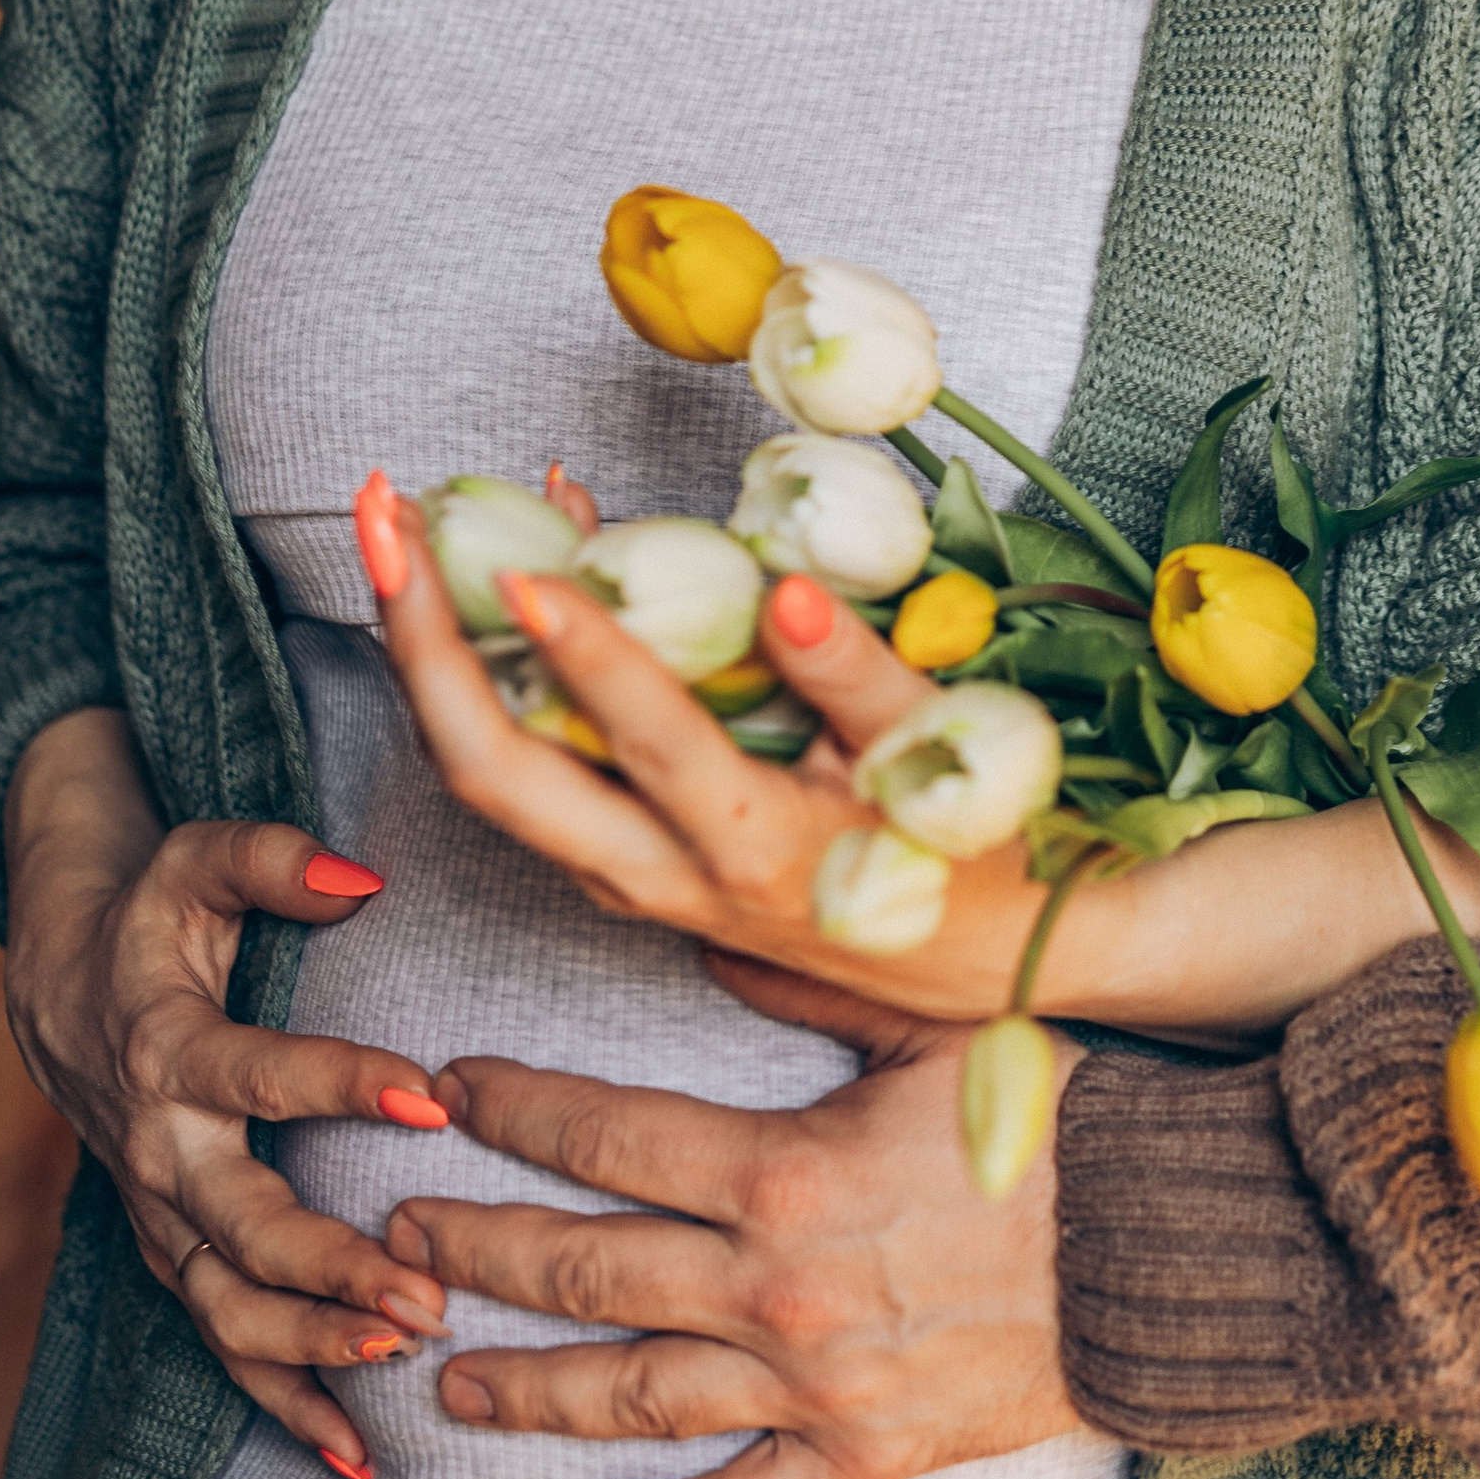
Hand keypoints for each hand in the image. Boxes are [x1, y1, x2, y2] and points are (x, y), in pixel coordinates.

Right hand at [3, 706, 454, 1477]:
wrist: (68, 986)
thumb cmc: (157, 915)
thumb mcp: (201, 860)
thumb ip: (277, 861)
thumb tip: (364, 877)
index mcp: (168, 1049)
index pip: (256, 1073)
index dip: (339, 1082)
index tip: (429, 1098)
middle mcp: (159, 1148)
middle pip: (240, 1227)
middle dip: (332, 1267)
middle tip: (427, 1291)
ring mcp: (163, 1216)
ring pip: (229, 1307)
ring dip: (314, 1344)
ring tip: (404, 1356)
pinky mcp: (176, 1255)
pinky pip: (224, 1345)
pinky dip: (283, 1403)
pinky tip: (355, 1453)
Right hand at [367, 479, 1479, 1039]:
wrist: (1089, 958)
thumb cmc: (922, 879)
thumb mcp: (772, 810)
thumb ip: (686, 731)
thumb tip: (597, 597)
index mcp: (664, 868)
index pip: (496, 770)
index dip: (425, 657)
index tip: (390, 537)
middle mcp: (709, 874)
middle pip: (522, 776)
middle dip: (445, 648)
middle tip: (397, 520)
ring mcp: (813, 856)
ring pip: (671, 768)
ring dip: (602, 662)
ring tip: (546, 561)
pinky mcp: (924, 814)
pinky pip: (867, 734)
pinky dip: (827, 665)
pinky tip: (786, 588)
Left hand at [367, 484, 1091, 1016]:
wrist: (983, 970)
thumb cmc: (972, 856)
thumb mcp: (942, 768)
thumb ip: (860, 682)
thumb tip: (785, 593)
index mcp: (749, 850)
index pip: (643, 742)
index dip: (585, 651)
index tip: (531, 562)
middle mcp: (661, 873)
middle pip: (494, 773)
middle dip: (420, 641)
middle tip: (385, 515)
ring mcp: (628, 872)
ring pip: (488, 773)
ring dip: (431, 649)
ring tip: (406, 527)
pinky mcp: (626, 857)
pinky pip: (532, 761)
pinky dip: (496, 665)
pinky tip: (521, 563)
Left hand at [388, 982, 1079, 1478]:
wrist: (1170, 1243)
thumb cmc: (1059, 1114)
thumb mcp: (930, 1020)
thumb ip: (809, 980)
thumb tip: (713, 926)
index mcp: (783, 1168)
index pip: (607, 1134)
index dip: (517, 1108)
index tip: (452, 1086)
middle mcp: (774, 1287)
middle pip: (585, 1270)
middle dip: (477, 1251)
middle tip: (395, 1236)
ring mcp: (809, 1384)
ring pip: (630, 1394)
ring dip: (527, 1390)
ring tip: (449, 1381)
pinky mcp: (859, 1453)